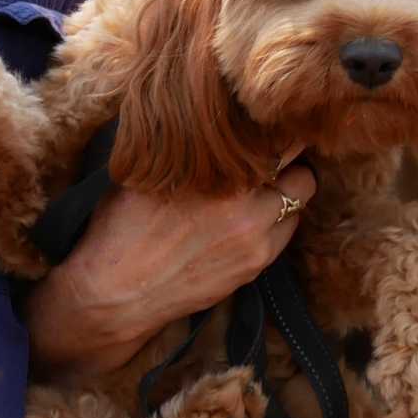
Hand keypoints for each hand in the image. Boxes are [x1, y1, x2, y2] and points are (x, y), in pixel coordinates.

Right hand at [26, 159, 315, 382]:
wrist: (115, 293)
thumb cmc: (120, 228)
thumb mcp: (147, 173)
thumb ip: (188, 151)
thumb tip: (204, 124)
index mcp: (218, 174)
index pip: (280, 143)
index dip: (279, 134)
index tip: (270, 131)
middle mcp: (246, 207)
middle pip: (302, 176)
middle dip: (291, 166)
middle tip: (271, 163)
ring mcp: (255, 242)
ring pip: (298, 208)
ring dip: (285, 197)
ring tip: (258, 195)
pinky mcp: (254, 268)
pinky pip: (283, 237)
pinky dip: (274, 226)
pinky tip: (247, 224)